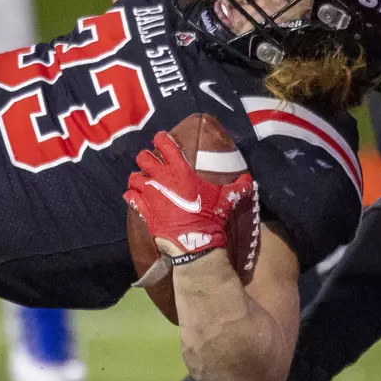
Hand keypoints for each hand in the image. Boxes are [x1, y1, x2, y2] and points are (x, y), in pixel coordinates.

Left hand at [124, 131, 254, 263]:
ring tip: (142, 179)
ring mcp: (150, 194)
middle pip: (144, 158)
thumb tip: (249, 180)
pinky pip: (131, 198)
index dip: (161, 139)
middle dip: (146, 158)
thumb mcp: (227, 199)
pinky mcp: (144, 210)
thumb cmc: (210, 216)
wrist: (193, 242)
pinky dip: (131, 195)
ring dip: (137, 177)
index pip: (165, 145)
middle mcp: (161, 179)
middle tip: (151, 161)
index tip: (161, 138)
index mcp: (180, 171)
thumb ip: (238, 187)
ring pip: (134, 177)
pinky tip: (134, 195)